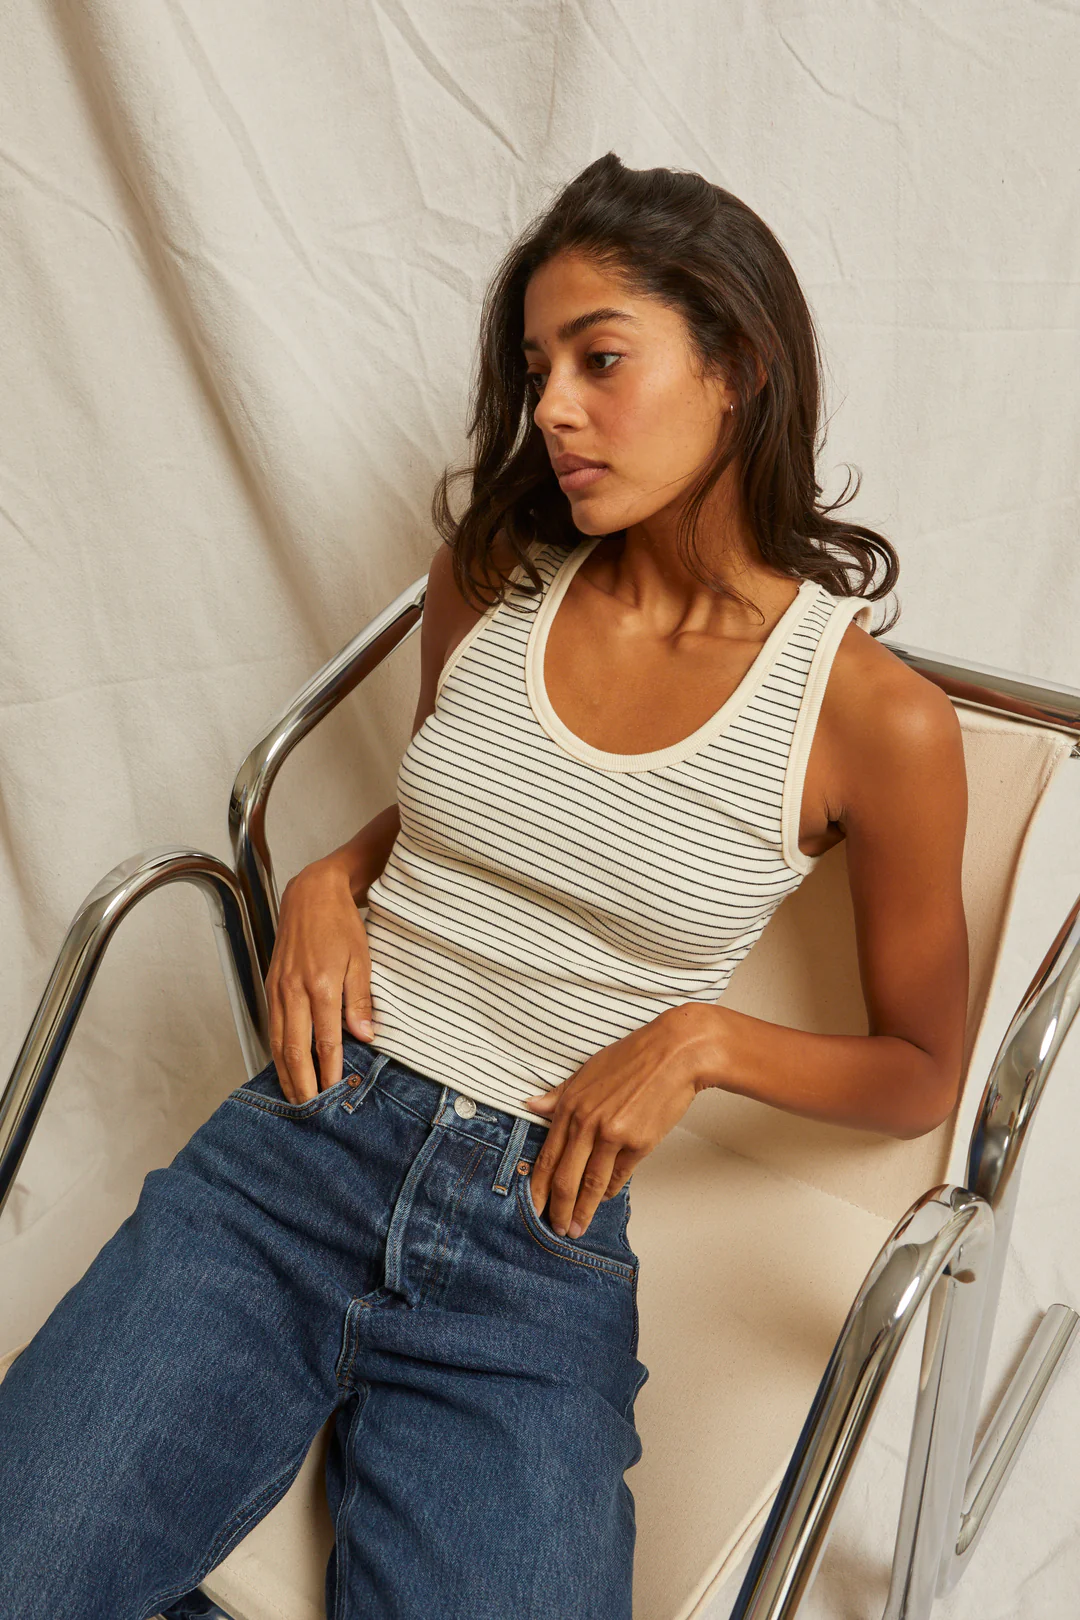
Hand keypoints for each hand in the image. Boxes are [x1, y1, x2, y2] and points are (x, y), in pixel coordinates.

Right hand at [265, 860, 375, 1102]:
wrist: (311, 895)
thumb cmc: (341, 924)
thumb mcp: (362, 960)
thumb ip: (361, 1001)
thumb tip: (366, 1037)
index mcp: (322, 986)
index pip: (326, 1041)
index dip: (330, 1071)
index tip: (335, 1093)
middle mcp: (295, 990)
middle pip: (294, 1049)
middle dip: (302, 1083)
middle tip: (311, 1108)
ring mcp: (279, 989)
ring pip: (277, 1041)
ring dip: (285, 1073)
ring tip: (295, 1098)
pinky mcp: (271, 986)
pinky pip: (272, 1026)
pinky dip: (276, 1051)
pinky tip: (283, 1066)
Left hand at [520, 1007, 705, 1240]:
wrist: (674, 1053)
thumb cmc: (632, 1057)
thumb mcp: (588, 1071)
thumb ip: (558, 1095)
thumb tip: (530, 1105)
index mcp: (570, 1106)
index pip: (547, 1157)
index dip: (538, 1187)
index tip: (533, 1207)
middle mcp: (587, 1123)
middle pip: (565, 1178)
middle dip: (557, 1209)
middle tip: (555, 1229)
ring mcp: (613, 1135)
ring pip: (592, 1184)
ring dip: (583, 1211)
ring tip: (577, 1228)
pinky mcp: (639, 1143)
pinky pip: (620, 1176)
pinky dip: (611, 1190)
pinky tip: (605, 1199)